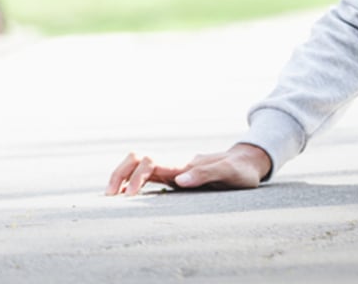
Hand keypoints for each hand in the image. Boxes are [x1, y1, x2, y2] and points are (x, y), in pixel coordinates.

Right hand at [104, 143, 271, 195]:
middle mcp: (175, 167)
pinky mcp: (176, 178)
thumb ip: (207, 174)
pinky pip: (148, 178)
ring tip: (109, 196)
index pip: (150, 163)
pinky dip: (132, 184)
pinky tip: (124, 196)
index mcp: (183, 165)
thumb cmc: (241, 170)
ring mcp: (174, 171)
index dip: (135, 177)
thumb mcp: (230, 173)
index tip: (129, 196)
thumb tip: (179, 181)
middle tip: (109, 196)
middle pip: (136, 160)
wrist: (249, 162)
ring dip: (121, 178)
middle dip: (119, 174)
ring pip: (139, 167)